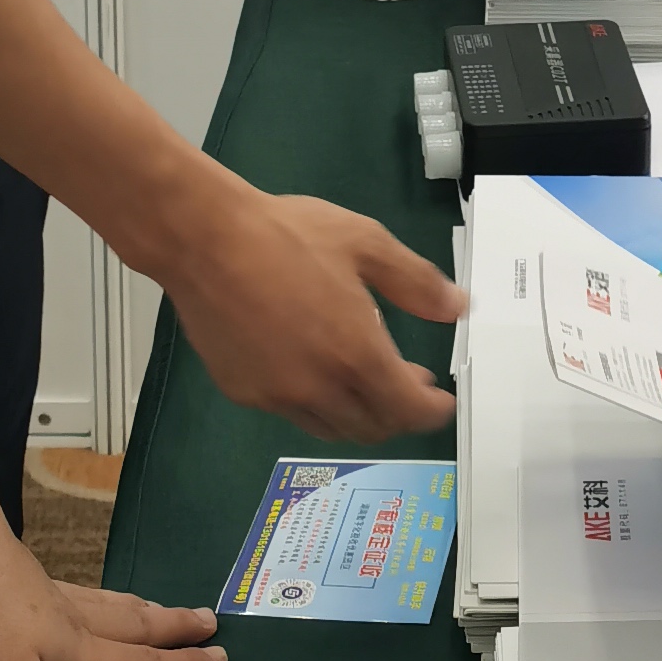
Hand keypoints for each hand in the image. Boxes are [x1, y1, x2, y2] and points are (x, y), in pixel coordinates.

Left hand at [0, 446, 225, 660]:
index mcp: (72, 654)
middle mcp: (65, 621)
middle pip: (130, 627)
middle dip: (171, 631)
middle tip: (210, 623)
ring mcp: (36, 593)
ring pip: (102, 606)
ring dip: (135, 613)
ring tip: (157, 611)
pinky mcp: (5, 576)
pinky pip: (67, 595)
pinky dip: (88, 600)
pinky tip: (70, 600)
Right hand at [159, 178, 463, 443]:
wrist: (204, 238)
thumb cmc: (287, 234)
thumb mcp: (365, 242)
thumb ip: (416, 282)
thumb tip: (457, 309)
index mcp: (357, 355)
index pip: (408, 410)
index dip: (433, 411)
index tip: (442, 401)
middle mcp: (319, 388)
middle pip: (373, 426)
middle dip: (399, 412)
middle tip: (409, 382)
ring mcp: (277, 395)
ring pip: (332, 426)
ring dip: (359, 412)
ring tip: (365, 379)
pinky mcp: (243, 391)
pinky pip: (291, 410)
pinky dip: (315, 400)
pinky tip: (313, 366)